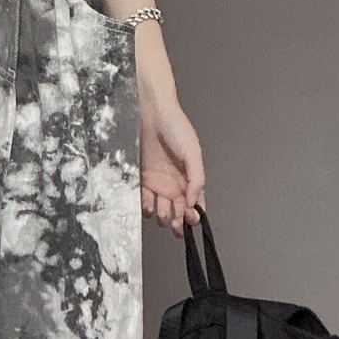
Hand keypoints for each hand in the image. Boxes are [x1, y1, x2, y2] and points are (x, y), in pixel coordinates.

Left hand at [139, 94, 206, 237]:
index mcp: (190, 179)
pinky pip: (143, 202)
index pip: (195, 205)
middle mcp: (175, 185)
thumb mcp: (192, 152)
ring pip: (161, 212)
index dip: (194, 216)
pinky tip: (148, 206)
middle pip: (178, 214)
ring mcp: (158, 185)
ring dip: (162, 217)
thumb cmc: (176, 127)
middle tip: (176, 223)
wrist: (150, 114)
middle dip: (178, 224)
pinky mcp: (141, 181)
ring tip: (162, 212)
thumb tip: (193, 202)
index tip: (191, 218)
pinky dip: (146, 208)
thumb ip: (196, 178)